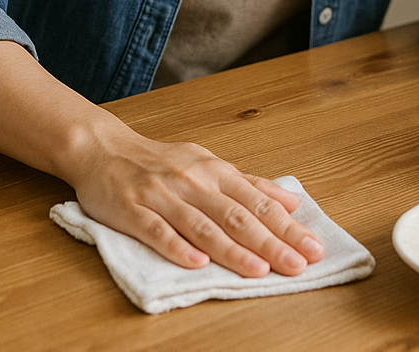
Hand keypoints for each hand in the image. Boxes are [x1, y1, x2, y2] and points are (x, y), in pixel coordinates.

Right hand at [0, 41, 324, 276]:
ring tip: (260, 270)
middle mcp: (194, 181)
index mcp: (215, 171)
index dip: (287, 227)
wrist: (105, 149)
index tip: (313, 247)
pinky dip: (178, 247)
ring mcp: (163, 195)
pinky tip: (197, 263)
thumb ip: (250, 184)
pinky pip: (157, 230)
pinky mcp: (133, 209)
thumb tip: (292, 200)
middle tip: (299, 264)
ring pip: (203, 225)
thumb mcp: (209, 164)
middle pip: (237, 216)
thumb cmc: (161, 161)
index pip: (258, 203)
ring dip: (234, 249)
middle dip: (271, 242)